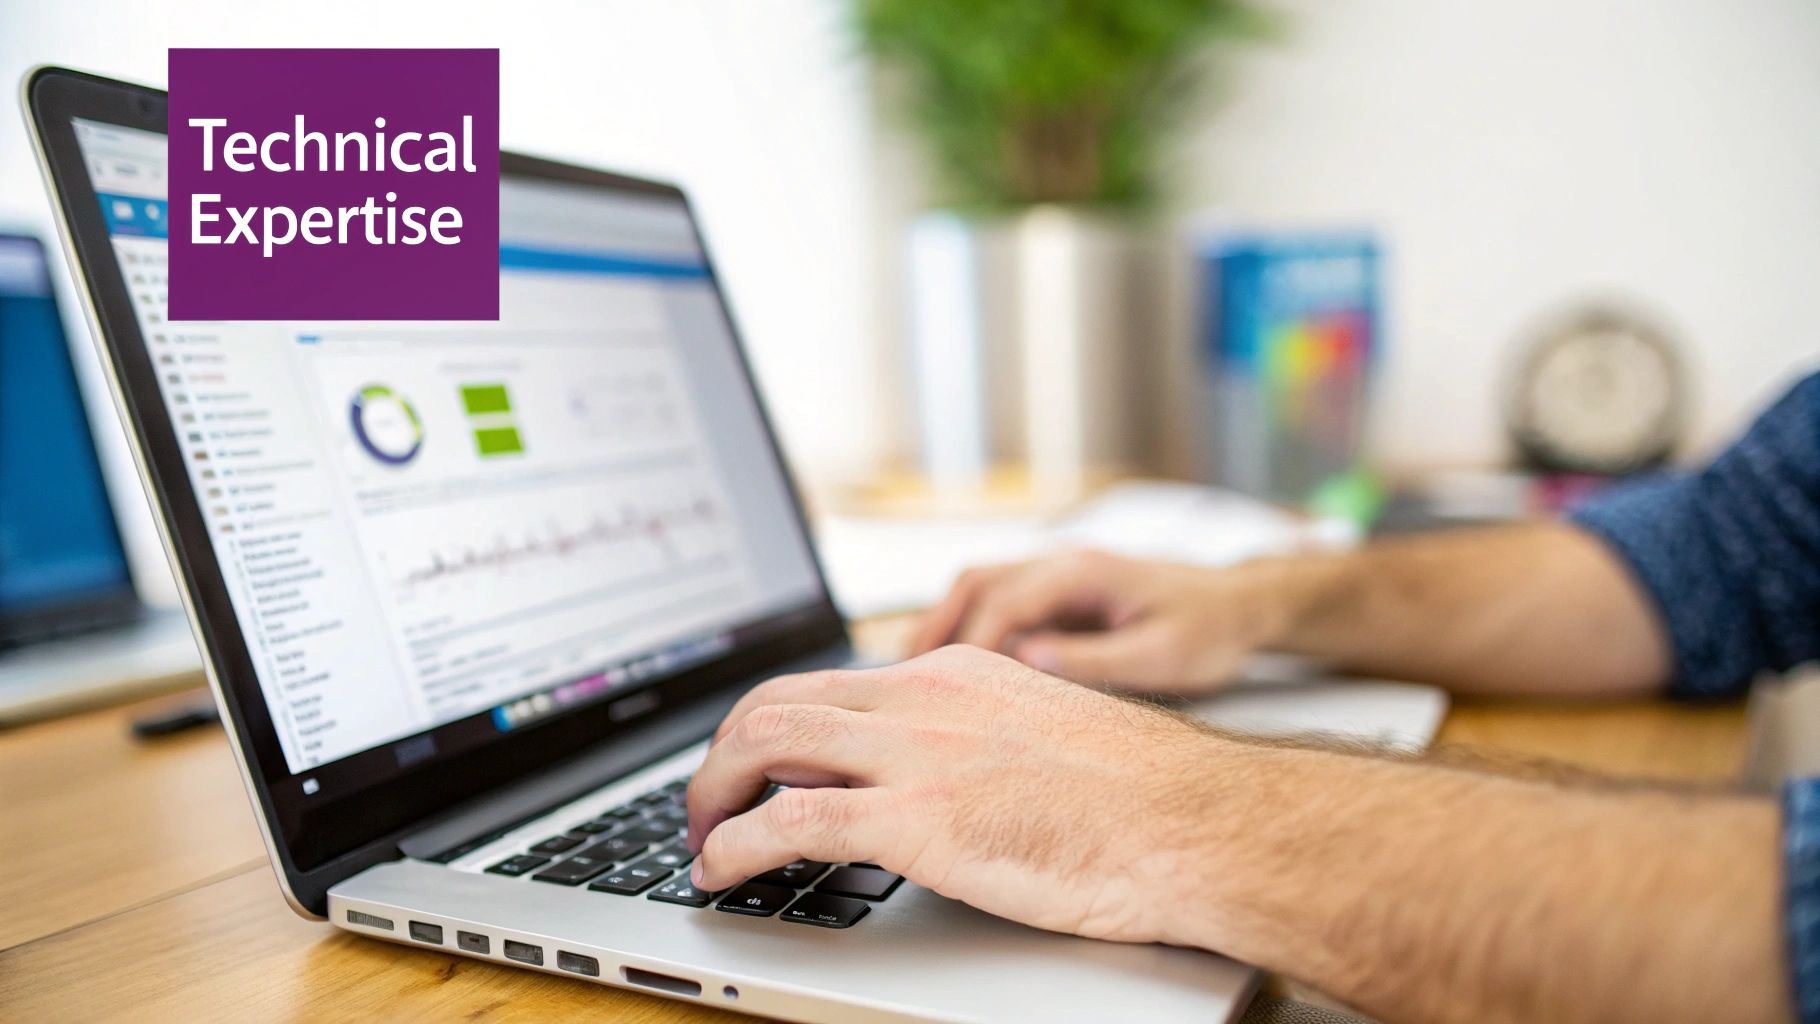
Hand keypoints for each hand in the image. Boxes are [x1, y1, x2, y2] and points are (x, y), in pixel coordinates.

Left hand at [684, 645, 1224, 944]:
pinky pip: (789, 821)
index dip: (769, 728)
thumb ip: (974, 743)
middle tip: (707, 806)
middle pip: (775, 702)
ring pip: (763, 743)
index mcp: (954, 673)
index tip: (751, 769)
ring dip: (710, 795)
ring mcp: (915, 753)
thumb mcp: (1039, 736)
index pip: (828, 683)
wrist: (1194, 821)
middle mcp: (922, 697)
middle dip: (721, 756)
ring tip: (701, 840)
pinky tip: (721, 871)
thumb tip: (934, 780)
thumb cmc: (1142, 797)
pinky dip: (734, 846)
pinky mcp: (916, 817)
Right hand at [908, 549, 1303, 694]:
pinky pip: (1000, 598)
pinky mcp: (1062, 590)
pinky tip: (956, 664)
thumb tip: (1027, 663)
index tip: (947, 687)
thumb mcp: (1162, 655)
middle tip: (902, 675)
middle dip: (936, 626)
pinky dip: (969, 624)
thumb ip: (1094, 659)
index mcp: (1085, 572)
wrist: (1242, 604)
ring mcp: (1060, 572)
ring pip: (981, 585)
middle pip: (977, 582)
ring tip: (914, 671)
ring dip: (945, 622)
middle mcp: (1064, 562)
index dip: (973, 645)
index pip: (1006, 601)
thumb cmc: (1209, 631)